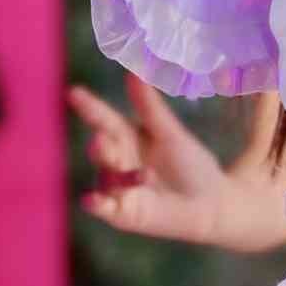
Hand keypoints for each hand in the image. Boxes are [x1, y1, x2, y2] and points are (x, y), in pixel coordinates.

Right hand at [69, 72, 231, 243]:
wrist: (211, 203)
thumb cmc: (191, 165)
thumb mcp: (172, 134)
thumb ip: (150, 108)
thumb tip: (133, 72)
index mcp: (126, 136)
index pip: (103, 119)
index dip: (89, 107)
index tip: (74, 93)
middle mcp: (116, 160)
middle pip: (101, 149)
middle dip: (101, 145)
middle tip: (103, 139)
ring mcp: (116, 187)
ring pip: (106, 177)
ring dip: (118, 175)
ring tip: (146, 175)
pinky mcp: (121, 213)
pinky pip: (102, 207)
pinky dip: (96, 203)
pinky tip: (91, 199)